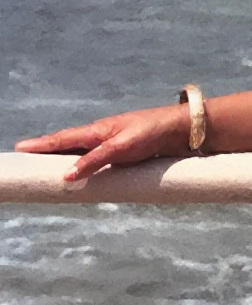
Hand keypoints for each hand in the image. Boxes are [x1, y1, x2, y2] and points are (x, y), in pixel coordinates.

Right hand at [14, 104, 191, 181]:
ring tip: (46, 169)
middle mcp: (101, 136)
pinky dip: (83, 166)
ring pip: (81, 153)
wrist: (180, 129)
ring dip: (64, 159)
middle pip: (68, 145)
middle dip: (47, 151)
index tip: (19, 148)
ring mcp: (112, 144)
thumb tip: (65, 175)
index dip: (41, 144)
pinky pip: (96, 161)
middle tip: (26, 159)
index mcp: (97, 130)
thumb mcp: (122, 147)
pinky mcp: (124, 154)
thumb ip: (95, 160)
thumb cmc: (151, 132)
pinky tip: (81, 173)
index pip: (62, 139)